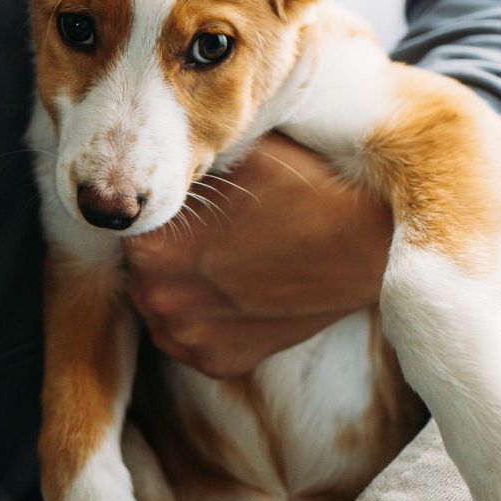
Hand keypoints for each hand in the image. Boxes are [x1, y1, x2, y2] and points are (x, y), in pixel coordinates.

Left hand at [124, 132, 392, 378]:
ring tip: (231, 257)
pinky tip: (240, 289)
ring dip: (183, 284)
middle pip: (141, 264)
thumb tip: (152, 137)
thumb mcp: (236, 152)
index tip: (189, 199)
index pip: (129, 220)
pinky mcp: (218, 362)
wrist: (372, 248)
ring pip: (162, 301)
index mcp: (150, 245)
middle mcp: (157, 299)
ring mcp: (187, 337)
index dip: (159, 207)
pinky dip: (207, 316)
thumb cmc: (305, 189)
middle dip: (167, 246)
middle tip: (214, 227)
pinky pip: (190, 335)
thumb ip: (184, 154)